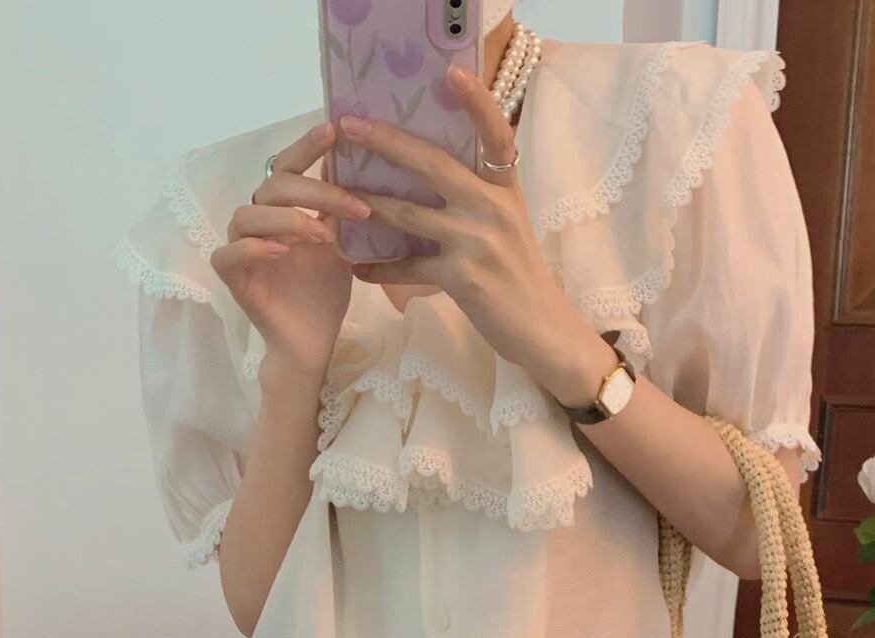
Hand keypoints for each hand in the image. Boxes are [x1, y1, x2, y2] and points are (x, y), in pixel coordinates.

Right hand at [209, 122, 369, 371]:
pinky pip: (230, 252)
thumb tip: (362, 165)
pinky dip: (255, 248)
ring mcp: (242, 248)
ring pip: (249, 215)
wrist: (314, 342)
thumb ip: (341, 210)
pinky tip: (282, 251)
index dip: (306, 146)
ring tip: (322, 237)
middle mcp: (258, 221)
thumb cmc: (324, 293)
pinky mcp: (233, 278)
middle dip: (315, 192)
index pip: (288, 166)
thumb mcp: (341, 244)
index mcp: (282, 209)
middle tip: (354, 207)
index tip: (333, 129)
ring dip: (288, 219)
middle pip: (273, 186)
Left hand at [338, 67, 612, 402]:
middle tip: (349, 125)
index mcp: (505, 189)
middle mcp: (492, 208)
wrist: (542, 328)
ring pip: (409, 214)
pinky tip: (355, 266)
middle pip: (432, 164)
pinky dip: (379, 268)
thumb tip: (429, 171)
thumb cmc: (520, 275)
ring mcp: (477, 242)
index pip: (496, 134)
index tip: (452, 72)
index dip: (477, 101)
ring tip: (332, 196)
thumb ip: (478, 196)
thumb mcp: (508, 224)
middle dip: (386, 142)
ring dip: (366, 205)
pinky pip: (409, 268)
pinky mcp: (463, 278)